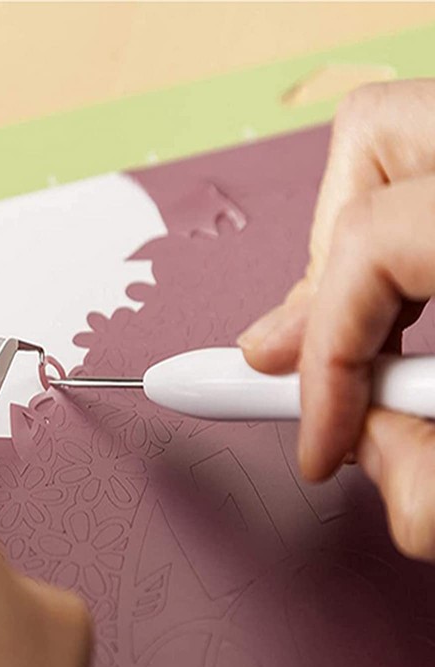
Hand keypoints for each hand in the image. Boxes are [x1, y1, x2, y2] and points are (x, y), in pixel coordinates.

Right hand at [238, 79, 434, 559]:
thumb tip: (372, 479)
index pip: (373, 247)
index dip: (322, 362)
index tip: (317, 448)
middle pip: (375, 138)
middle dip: (319, 262)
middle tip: (295, 359)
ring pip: (393, 135)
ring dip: (348, 237)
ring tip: (346, 332)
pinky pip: (424, 170)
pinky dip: (391, 244)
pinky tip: (398, 309)